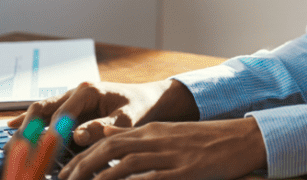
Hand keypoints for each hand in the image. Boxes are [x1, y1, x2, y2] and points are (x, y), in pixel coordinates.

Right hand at [8, 80, 199, 145]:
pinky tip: (11, 126)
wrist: (150, 97)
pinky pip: (46, 110)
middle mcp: (75, 90)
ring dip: (25, 124)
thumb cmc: (141, 107)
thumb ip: (103, 127)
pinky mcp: (71, 104)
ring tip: (10, 143)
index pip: (61, 116)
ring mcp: (71, 96)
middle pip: (43, 108)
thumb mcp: (127, 119)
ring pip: (41, 109)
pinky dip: (29, 118)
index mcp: (88, 91)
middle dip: (28, 128)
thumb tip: (76, 136)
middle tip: (16, 148)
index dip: (50, 135)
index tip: (41, 152)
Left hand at [57, 118, 266, 179]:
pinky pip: (151, 179)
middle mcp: (157, 140)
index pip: (107, 140)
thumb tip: (103, 134)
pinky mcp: (185, 171)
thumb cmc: (204, 140)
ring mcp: (171, 155)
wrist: (241, 139)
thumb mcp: (167, 132)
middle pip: (110, 151)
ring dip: (100, 179)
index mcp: (152, 130)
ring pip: (125, 165)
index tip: (65, 173)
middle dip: (82, 168)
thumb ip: (135, 134)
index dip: (82, 157)